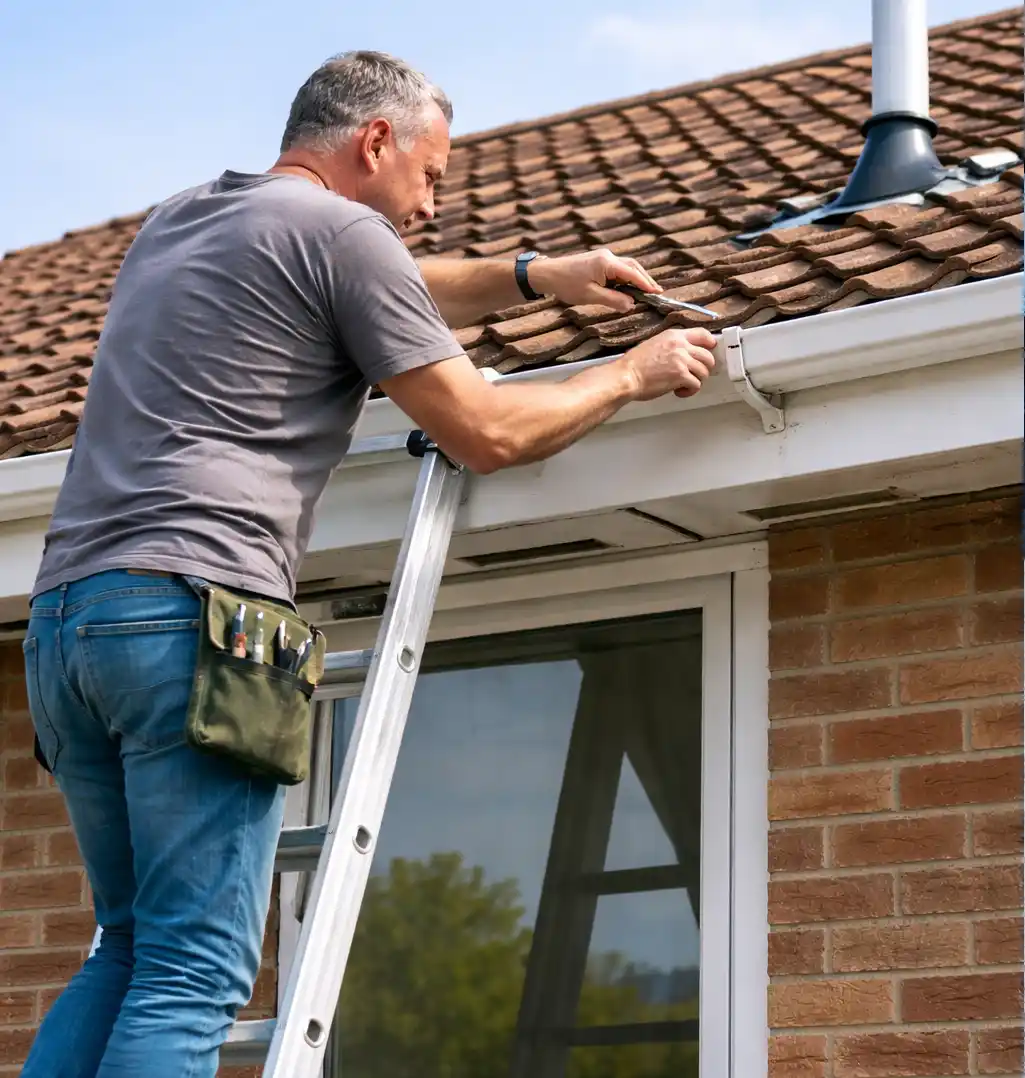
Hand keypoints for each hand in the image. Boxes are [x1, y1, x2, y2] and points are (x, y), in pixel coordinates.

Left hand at [528, 248, 661, 311]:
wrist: (548, 274)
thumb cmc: (566, 284)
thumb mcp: (590, 296)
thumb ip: (613, 300)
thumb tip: (631, 305)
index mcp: (606, 263)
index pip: (632, 273)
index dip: (646, 284)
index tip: (657, 293)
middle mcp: (607, 257)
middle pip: (633, 267)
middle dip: (645, 280)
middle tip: (657, 292)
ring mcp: (603, 257)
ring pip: (626, 267)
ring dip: (637, 279)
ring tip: (647, 291)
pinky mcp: (599, 261)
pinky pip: (618, 269)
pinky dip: (627, 278)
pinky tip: (630, 287)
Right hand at [621, 328, 717, 401]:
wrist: (627, 376)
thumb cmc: (634, 364)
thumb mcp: (654, 344)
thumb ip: (671, 346)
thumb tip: (682, 354)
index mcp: (674, 336)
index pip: (702, 334)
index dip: (710, 344)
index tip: (710, 350)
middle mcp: (681, 346)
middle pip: (707, 356)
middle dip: (703, 368)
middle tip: (694, 374)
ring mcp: (682, 361)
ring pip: (704, 372)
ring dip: (696, 380)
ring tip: (683, 385)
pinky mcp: (681, 376)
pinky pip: (696, 385)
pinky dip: (689, 391)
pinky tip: (678, 392)